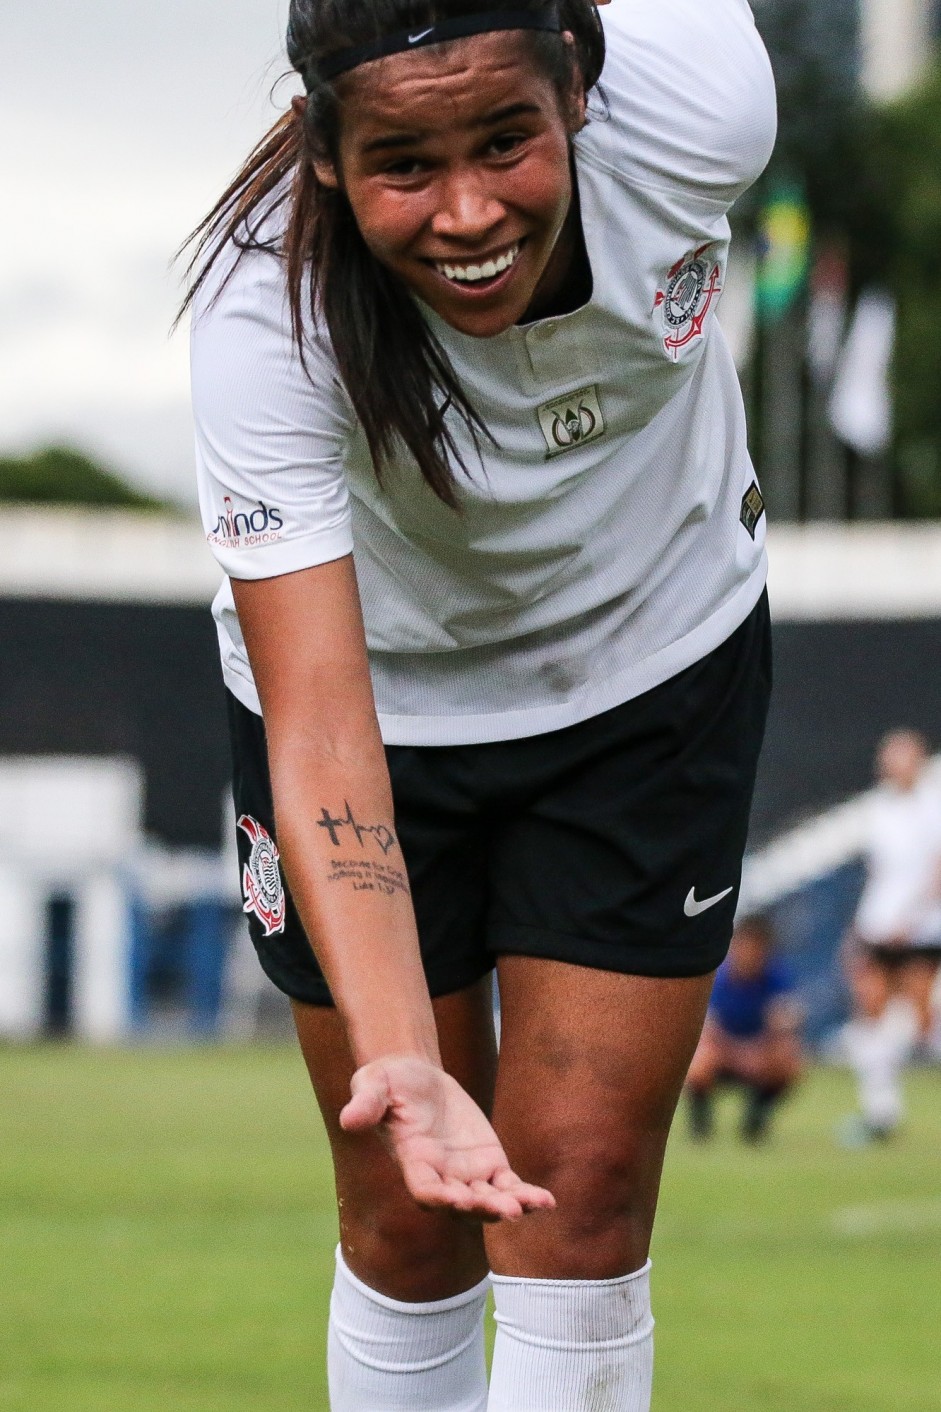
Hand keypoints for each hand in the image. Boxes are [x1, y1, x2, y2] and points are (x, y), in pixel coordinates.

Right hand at [340, 1056, 555, 1221]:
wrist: (413, 1076)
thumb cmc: (388, 1080)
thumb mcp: (373, 1084)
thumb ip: (366, 1102)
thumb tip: (348, 1118)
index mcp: (412, 1163)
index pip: (427, 1190)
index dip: (443, 1197)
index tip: (460, 1198)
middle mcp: (441, 1177)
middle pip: (463, 1204)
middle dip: (484, 1208)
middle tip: (508, 1210)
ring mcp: (467, 1174)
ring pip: (490, 1199)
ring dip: (511, 1205)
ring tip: (534, 1205)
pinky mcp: (489, 1163)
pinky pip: (509, 1185)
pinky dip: (526, 1194)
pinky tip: (547, 1201)